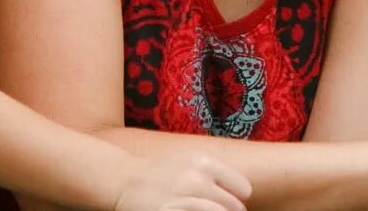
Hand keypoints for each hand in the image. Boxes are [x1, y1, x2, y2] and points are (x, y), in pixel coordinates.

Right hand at [113, 152, 251, 210]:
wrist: (125, 179)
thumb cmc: (162, 172)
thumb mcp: (191, 161)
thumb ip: (217, 174)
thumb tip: (242, 195)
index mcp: (204, 163)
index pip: (243, 189)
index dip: (238, 199)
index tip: (231, 204)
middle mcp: (195, 179)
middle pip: (233, 207)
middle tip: (221, 210)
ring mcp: (181, 198)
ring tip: (208, 210)